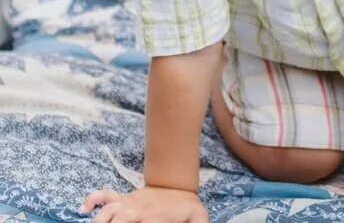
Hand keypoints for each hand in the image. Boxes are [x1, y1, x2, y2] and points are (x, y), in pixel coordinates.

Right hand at [82, 187, 206, 222]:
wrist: (178, 185)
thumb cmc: (187, 208)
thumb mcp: (198, 217)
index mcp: (157, 219)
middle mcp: (140, 211)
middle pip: (121, 219)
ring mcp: (130, 204)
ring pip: (109, 210)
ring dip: (99, 221)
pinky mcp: (123, 199)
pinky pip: (105, 195)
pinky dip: (93, 199)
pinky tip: (84, 210)